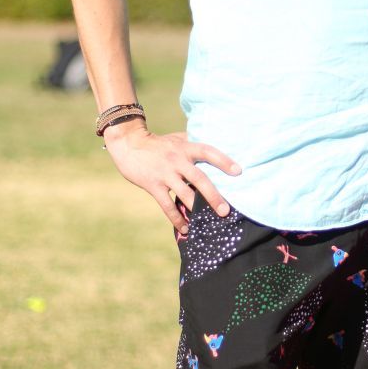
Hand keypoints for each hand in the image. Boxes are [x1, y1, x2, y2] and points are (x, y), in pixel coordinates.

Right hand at [101, 118, 240, 233]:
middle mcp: (177, 160)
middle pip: (199, 179)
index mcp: (185, 148)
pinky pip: (167, 205)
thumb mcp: (176, 139)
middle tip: (226, 211)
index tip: (239, 172)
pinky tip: (186, 229)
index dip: (224, 161)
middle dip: (214, 195)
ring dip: (197, 210)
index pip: (208, 152)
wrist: (129, 143)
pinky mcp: (153, 185)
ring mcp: (165, 173)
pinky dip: (177, 219)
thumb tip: (214, 152)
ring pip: (184, 194)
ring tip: (208, 224)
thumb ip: (192, 145)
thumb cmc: (157, 143)